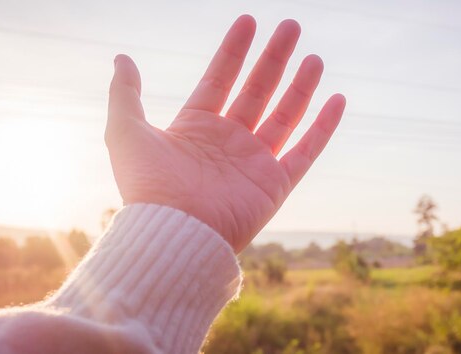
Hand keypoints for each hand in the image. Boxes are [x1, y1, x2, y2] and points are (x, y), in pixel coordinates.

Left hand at [105, 15, 344, 252]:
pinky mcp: (275, 184)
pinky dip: (323, 127)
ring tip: (314, 57)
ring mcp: (253, 162)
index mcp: (196, 127)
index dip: (234, 50)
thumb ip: (126, 93)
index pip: (220, 78)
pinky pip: (306, 151)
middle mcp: (227, 141)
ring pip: (285, 116)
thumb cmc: (147, 186)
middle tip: (291, 26)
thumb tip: (123, 58)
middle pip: (257, 90)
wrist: (173, 233)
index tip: (248, 21)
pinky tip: (337, 99)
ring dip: (301, 86)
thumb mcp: (126, 131)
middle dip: (274, 58)